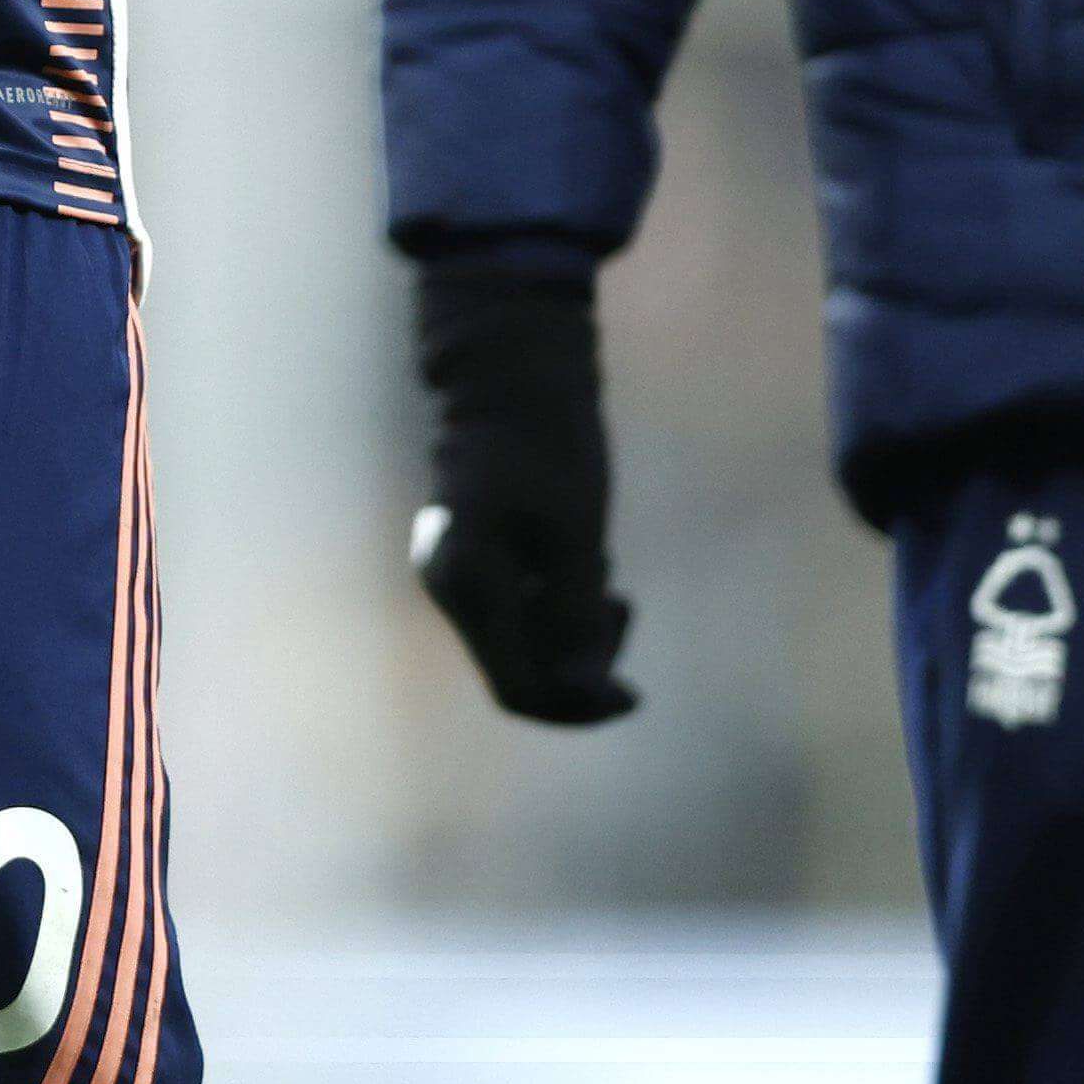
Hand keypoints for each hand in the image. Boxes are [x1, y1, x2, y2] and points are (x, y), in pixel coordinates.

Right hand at [409, 256, 635, 725]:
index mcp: (467, 584)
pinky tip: (583, 563)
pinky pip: (518, 612)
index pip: (520, 688)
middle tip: (622, 603)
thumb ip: (575, 617)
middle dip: (580, 660)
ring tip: (605, 573)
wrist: (513, 376)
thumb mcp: (578, 536)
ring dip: (573, 628)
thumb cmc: (551, 445)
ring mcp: (455, 576)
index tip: (634, 695)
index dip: (578, 707)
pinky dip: (557, 604)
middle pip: (521, 671)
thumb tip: (583, 691)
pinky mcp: (470, 562)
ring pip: (522, 642)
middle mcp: (449, 588)